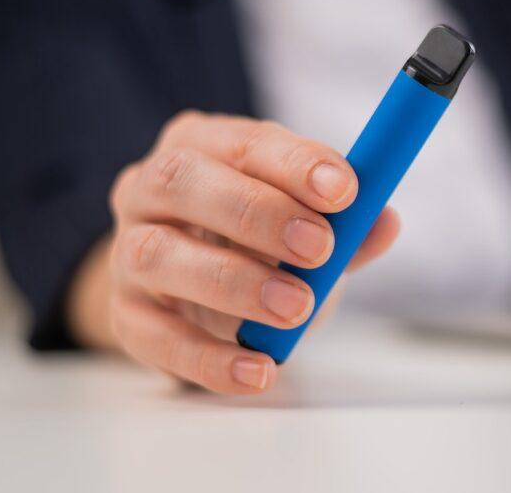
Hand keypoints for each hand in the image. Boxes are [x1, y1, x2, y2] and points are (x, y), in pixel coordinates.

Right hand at [72, 111, 399, 393]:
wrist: (194, 289)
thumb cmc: (260, 239)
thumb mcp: (310, 223)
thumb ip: (348, 225)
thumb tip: (386, 221)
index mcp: (202, 143)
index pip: (244, 140)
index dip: (295, 162)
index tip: (346, 190)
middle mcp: (149, 186)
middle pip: (183, 181)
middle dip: (258, 212)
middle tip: (320, 248)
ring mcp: (127, 250)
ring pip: (158, 254)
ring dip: (234, 281)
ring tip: (296, 307)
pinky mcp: (124, 315)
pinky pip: (155, 336)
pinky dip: (209, 358)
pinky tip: (259, 369)